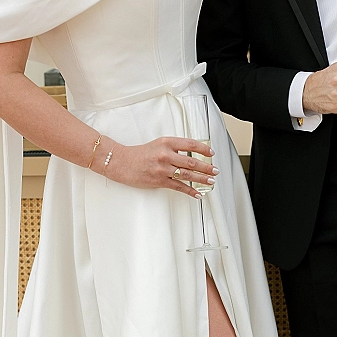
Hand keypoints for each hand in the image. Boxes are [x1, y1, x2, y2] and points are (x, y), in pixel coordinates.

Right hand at [94, 136, 217, 197]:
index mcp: (166, 142)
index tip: (211, 153)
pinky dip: (190, 191)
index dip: (203, 149)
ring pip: (187, 175)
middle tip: (215, 170)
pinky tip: (198, 193)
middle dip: (206, 167)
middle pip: (192, 161)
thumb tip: (191, 155)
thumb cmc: (139, 154)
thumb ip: (173, 148)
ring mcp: (163, 169)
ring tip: (211, 181)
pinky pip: (179, 187)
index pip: (190, 144)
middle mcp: (166, 154)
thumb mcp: (157, 144)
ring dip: (202, 178)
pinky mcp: (159, 181)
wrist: (121, 162)